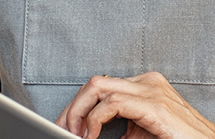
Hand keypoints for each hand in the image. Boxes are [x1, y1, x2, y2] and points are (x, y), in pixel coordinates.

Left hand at [60, 72, 214, 138]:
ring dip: (78, 113)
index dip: (77, 107)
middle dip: (71, 108)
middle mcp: (147, 82)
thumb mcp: (141, 134)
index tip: (65, 128)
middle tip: (61, 131)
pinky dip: (94, 119)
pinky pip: (111, 102)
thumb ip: (120, 130)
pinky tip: (91, 135)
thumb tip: (88, 136)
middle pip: (94, 83)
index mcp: (144, 86)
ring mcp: (151, 90)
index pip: (100, 86)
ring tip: (74, 134)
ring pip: (97, 87)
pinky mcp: (154, 105)